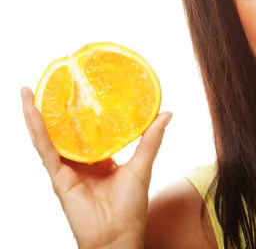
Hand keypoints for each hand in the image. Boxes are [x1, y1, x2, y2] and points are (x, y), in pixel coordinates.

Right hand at [21, 87, 171, 248]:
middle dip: (56, 109)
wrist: (118, 236)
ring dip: (37, 114)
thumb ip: (151, 139)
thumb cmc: (130, 207)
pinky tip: (31, 110)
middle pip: (65, 131)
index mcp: (100, 160)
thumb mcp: (142, 165)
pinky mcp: (58, 177)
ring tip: (29, 91)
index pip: (89, 131)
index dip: (84, 112)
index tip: (83, 89)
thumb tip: (166, 113)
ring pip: (49, 137)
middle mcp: (81, 163)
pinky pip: (44, 149)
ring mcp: (67, 170)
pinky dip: (36, 130)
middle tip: (52, 82)